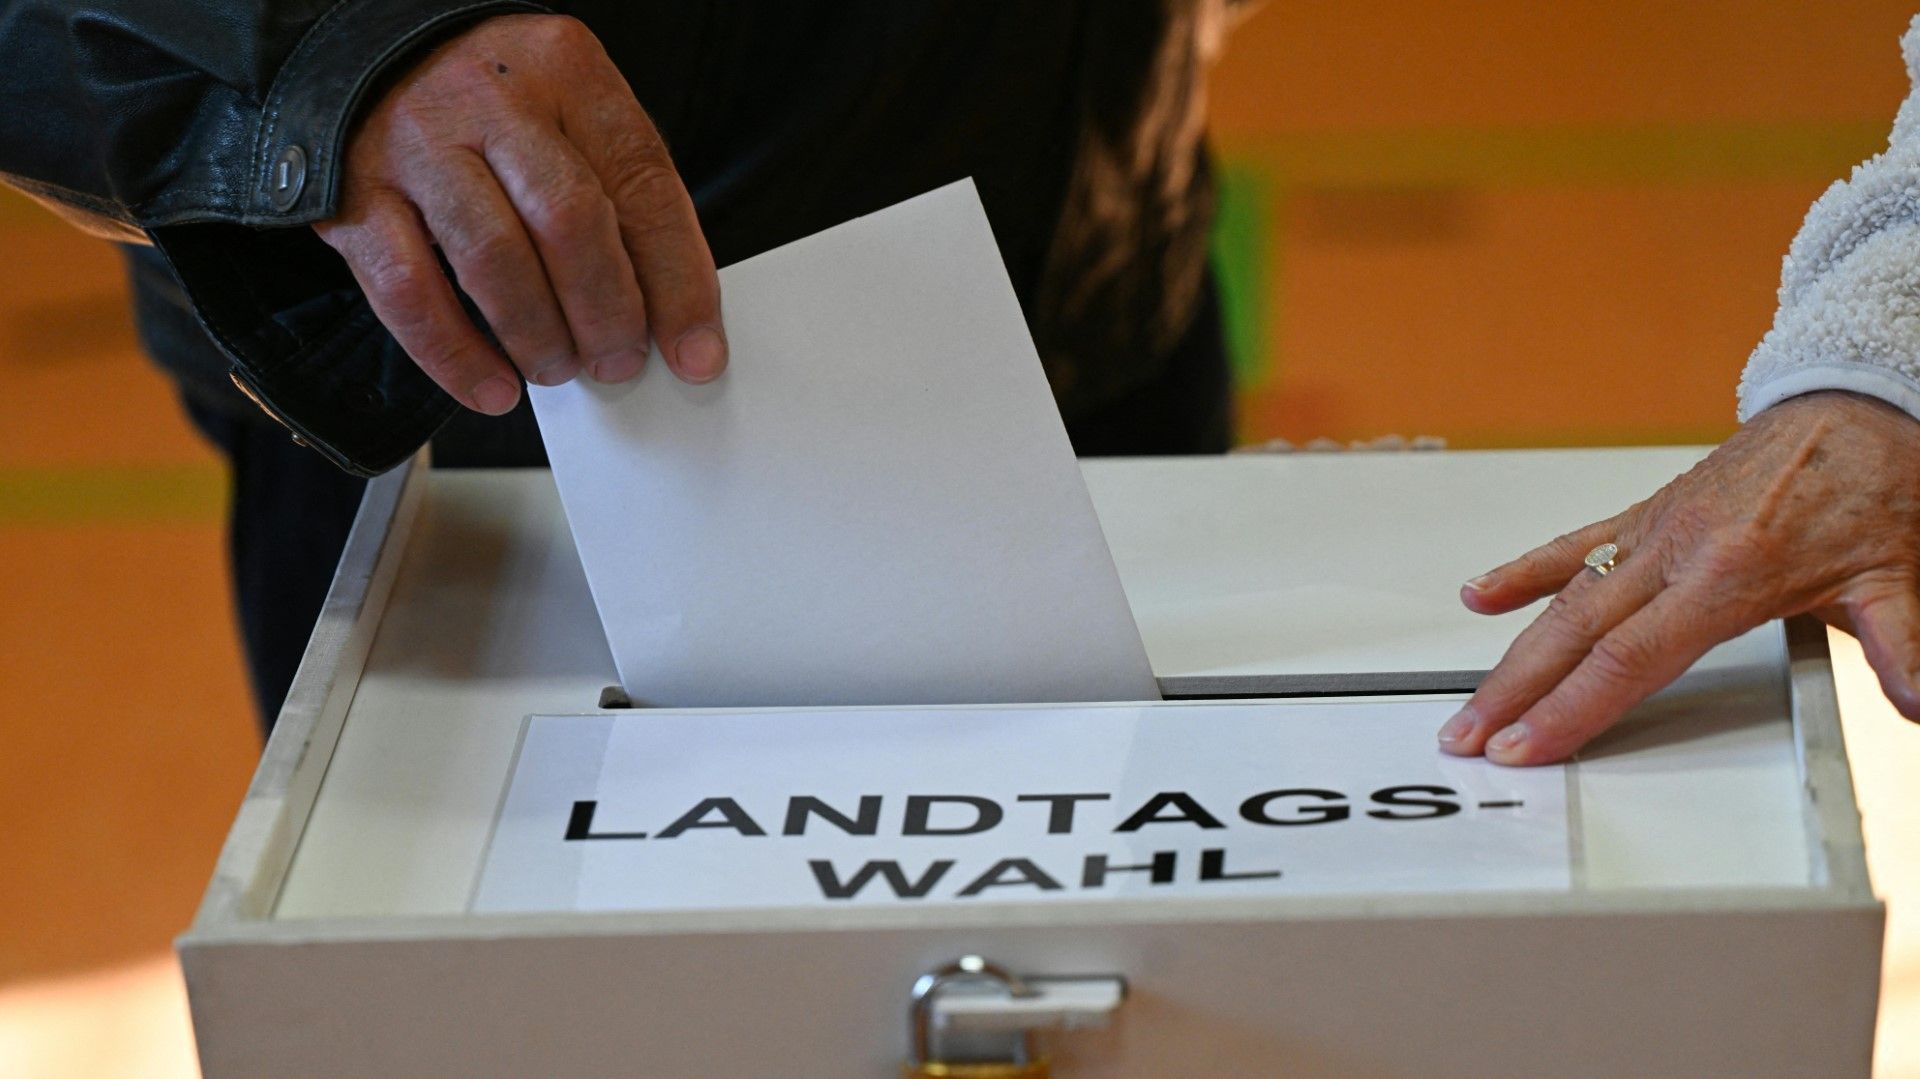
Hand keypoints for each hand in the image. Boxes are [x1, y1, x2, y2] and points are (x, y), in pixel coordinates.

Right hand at [314, 14, 723, 415]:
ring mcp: (418, 144)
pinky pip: (409, 291)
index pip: (643, 183)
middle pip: (570, 220)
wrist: (367, 57)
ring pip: (493, 258)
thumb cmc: (494, 106)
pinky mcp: (358, 195)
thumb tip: (668, 317)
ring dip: (538, 336)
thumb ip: (620, 199)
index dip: (678, 280)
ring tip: (559, 368)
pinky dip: (456, 356)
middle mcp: (491, 99)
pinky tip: (492, 388)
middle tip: (619, 362)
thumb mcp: (572, 118)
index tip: (695, 350)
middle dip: (607, 313)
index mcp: (568, 71)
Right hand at [1438, 390, 1919, 764]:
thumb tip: (1919, 701)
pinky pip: (1575, 545)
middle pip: (1576, 633)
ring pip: (1564, 598)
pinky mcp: (1649, 513)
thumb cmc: (1875, 481)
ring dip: (1511, 653)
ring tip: (1470, 701)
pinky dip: (1525, 572)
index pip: (1631, 658)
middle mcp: (1676, 549)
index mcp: (1729, 572)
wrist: (1858, 404)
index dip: (1571, 706)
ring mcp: (1654, 529)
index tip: (1527, 744)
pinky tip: (1481, 594)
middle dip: (1514, 691)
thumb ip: (1902, 642)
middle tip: (1467, 736)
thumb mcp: (1900, 570)